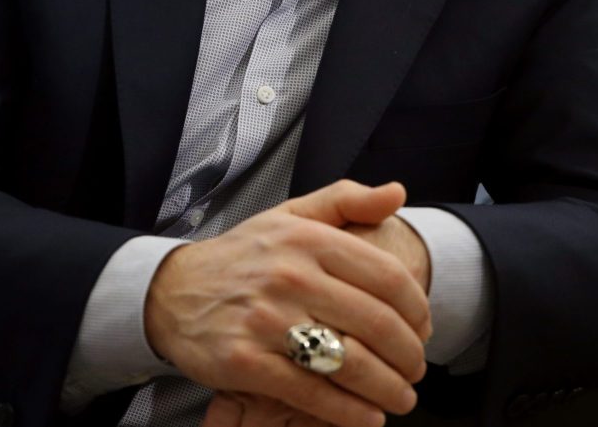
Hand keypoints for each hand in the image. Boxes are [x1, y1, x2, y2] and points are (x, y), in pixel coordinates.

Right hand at [145, 180, 429, 426]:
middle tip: (416, 370)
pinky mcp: (245, 361)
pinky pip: (311, 392)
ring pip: (350, 362)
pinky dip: (348, 412)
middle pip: (376, 324)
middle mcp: (289, 275)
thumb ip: (346, 200)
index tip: (424, 330)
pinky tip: (368, 416)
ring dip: (388, 388)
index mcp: (307, 239)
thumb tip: (397, 192)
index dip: (418, 310)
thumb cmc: (242, 256)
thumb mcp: (290, 215)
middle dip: (409, 356)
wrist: (173, 290)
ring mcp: (266, 320)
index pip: (387, 277)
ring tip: (401, 397)